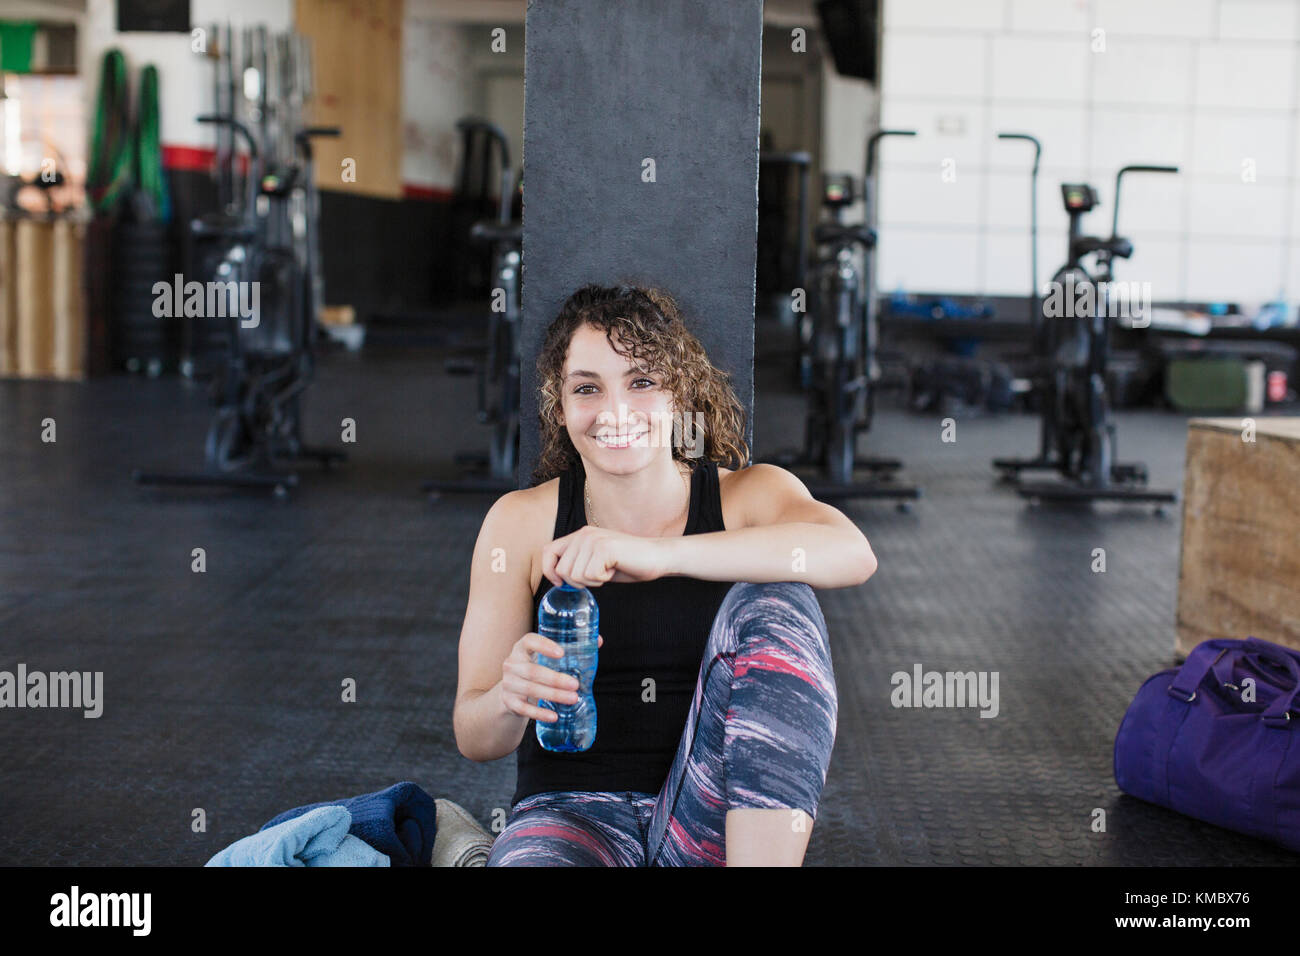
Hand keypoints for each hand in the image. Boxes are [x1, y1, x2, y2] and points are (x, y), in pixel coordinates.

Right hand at [500, 631, 603, 722]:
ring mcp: (508, 683)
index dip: (544, 645)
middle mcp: (512, 664)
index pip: (529, 641)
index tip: (561, 653)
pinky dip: (539, 714)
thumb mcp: (547, 657)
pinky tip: (554, 716)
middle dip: (555, 679)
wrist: (512, 690)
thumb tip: (598, 641)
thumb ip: (571, 648)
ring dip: (553, 695)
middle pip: (532, 671)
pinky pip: (524, 709)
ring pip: (530, 690)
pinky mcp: (509, 701)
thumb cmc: (536, 667)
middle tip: (575, 684)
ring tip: (573, 698)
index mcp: (522, 648)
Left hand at [540, 526, 670, 588]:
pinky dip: (603, 580)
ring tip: (608, 570)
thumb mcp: (597, 562)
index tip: (560, 583)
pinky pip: (590, 576)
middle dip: (578, 582)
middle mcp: (583, 534)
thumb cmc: (629, 563)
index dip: (549, 570)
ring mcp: (593, 539)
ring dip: (592, 581)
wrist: (657, 557)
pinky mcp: (604, 548)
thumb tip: (557, 579)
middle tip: (599, 575)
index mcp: (580, 535)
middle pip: (562, 569)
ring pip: (575, 575)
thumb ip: (578, 564)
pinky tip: (614, 569)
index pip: (548, 550)